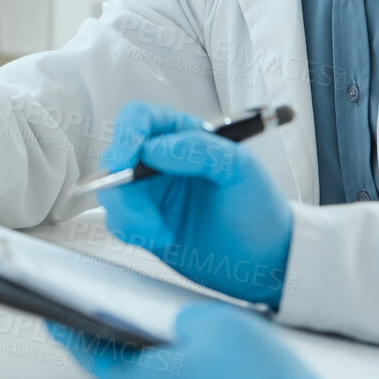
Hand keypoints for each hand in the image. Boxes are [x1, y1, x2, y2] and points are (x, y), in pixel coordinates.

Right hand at [96, 102, 292, 308]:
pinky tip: (162, 238)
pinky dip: (131, 230)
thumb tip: (155, 149)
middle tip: (144, 209)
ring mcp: (151, 192)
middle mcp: (162, 160)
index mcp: (185, 135)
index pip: (140, 119)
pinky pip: (118, 220)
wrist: (265, 260)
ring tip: (161, 231)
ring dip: (129, 212)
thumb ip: (200, 150)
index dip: (127, 134)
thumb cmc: (260, 209)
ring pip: (112, 191)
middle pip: (117, 155)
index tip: (125, 161)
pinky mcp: (145, 222)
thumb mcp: (241, 169)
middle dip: (122, 183)